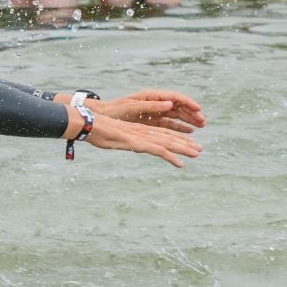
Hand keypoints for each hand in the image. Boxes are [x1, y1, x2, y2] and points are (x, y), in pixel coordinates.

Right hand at [81, 114, 203, 167]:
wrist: (87, 123)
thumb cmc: (95, 130)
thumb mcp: (112, 137)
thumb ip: (122, 139)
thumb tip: (125, 142)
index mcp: (137, 129)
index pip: (160, 133)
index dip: (175, 138)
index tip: (186, 143)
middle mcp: (142, 131)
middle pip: (168, 136)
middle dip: (184, 143)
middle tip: (199, 149)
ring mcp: (140, 136)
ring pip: (167, 142)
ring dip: (183, 148)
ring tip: (197, 153)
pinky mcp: (137, 142)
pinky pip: (157, 150)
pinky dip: (170, 157)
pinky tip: (180, 164)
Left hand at [91, 89, 205, 133]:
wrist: (100, 117)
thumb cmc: (114, 110)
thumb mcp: (131, 108)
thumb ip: (151, 106)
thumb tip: (170, 104)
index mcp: (151, 96)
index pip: (174, 97)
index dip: (188, 103)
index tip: (198, 109)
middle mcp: (154, 103)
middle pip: (177, 106)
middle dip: (191, 113)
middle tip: (203, 122)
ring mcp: (153, 112)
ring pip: (175, 115)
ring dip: (187, 121)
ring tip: (200, 126)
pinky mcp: (150, 122)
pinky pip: (168, 124)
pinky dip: (178, 127)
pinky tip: (188, 132)